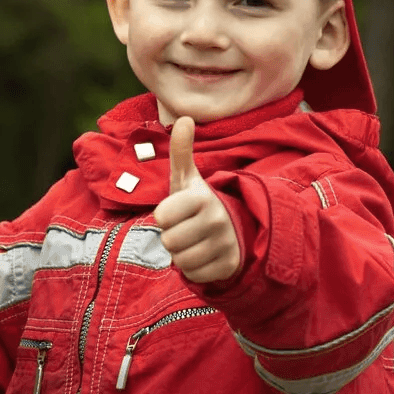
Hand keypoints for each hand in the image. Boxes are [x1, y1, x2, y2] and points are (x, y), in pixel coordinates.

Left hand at [153, 117, 240, 283]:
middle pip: (168, 240)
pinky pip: (194, 275)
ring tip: (193, 242)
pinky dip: (194, 269)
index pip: (161, 216)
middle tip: (185, 229)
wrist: (232, 230)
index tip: (176, 211)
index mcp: (201, 197)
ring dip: (181, 254)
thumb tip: (184, 118)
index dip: (163, 216)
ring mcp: (225, 244)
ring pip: (180, 260)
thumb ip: (181, 151)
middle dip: (171, 237)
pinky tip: (203, 256)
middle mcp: (216, 220)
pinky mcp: (228, 266)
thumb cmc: (198, 203)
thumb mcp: (187, 178)